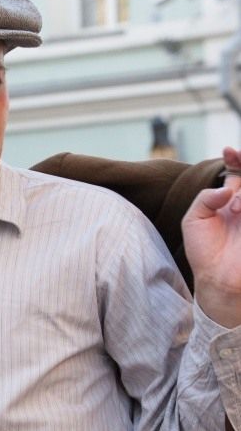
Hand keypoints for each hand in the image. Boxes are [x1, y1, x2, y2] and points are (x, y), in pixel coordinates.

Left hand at [182, 146, 240, 327]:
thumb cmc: (204, 251)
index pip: (238, 170)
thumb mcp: (193, 220)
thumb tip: (226, 189)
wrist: (217, 279)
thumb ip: (205, 198)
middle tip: (237, 169)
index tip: (228, 152)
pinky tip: (240, 209)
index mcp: (230, 198)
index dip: (236, 158)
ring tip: (236, 208)